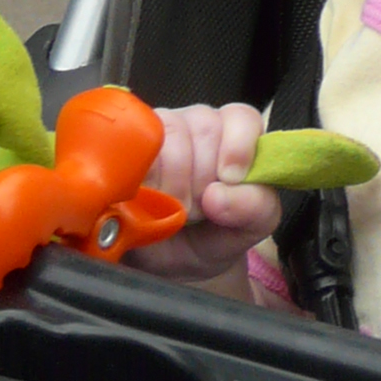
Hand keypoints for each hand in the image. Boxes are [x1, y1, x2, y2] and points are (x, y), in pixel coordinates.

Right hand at [128, 101, 276, 281]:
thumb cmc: (212, 233)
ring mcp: (157, 130)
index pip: (242, 117)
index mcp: (234, 135)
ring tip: (169, 208)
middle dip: (202, 178)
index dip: (237, 146)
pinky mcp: (124, 144)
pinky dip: (142, 182)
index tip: (230, 179)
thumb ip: (256, 208)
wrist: (167, 262)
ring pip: (169, 136)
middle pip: (205, 127)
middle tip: (195, 208)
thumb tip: (219, 195)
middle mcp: (196, 124)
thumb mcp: (248, 229)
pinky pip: (133, 150)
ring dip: (171, 184)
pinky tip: (144, 201)